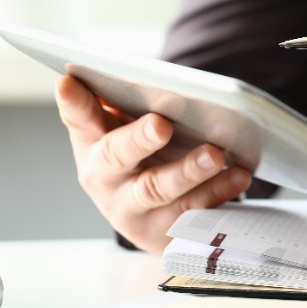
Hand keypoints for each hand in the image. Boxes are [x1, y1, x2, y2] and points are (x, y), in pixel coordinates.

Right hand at [55, 75, 252, 253]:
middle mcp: (104, 179)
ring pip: (158, 189)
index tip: (68, 81)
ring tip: (215, 153)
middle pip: (117, 157)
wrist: (152, 219)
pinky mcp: (163, 233)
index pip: (78, 118)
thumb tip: (138, 74)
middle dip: (138, 139)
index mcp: (92, 144)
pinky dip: (218, 193)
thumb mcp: (124, 131)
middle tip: (161, 124)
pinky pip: (192, 213)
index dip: (72, 102)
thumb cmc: (141, 159)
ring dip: (188, 170)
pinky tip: (238, 175)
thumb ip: (124, 103)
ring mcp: (132, 211)